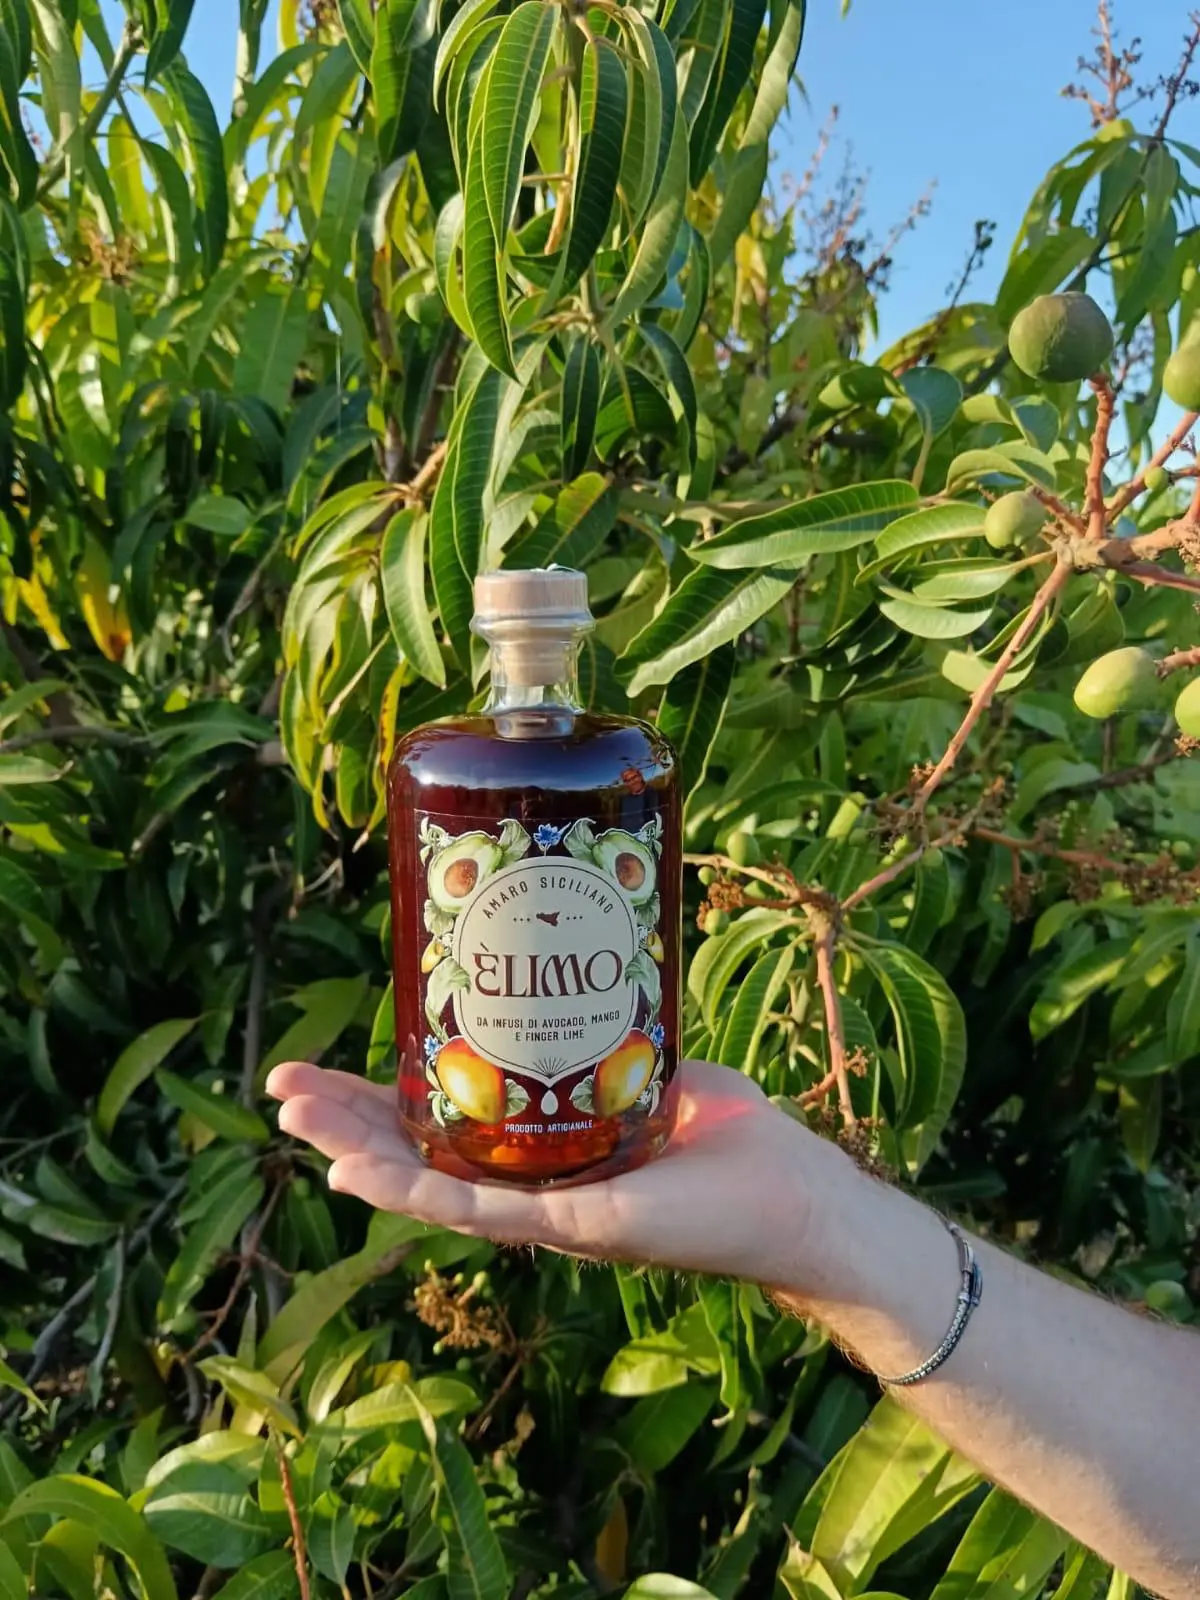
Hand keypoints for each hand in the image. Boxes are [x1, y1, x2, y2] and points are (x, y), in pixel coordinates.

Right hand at [266, 1060, 831, 1283]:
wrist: (802, 1198)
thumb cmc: (739, 1146)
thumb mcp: (652, 1074)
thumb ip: (609, 1047)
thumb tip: (582, 983)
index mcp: (544, 1158)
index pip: (444, 1130)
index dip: (380, 1101)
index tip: (325, 1066)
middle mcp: (533, 1194)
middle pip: (417, 1159)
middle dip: (343, 1124)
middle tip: (280, 1087)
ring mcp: (549, 1216)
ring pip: (428, 1189)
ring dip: (353, 1155)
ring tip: (294, 1118)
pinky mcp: (577, 1224)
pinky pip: (480, 1212)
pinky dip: (413, 1195)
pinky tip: (358, 1174)